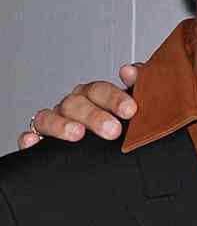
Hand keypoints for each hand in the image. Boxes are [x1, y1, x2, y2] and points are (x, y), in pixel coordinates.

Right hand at [17, 65, 139, 148]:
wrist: (101, 154)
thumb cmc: (117, 123)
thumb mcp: (132, 106)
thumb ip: (138, 84)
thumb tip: (131, 71)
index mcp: (93, 95)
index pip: (100, 90)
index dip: (114, 98)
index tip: (130, 110)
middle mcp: (72, 106)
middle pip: (76, 103)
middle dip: (94, 116)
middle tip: (113, 130)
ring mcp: (54, 121)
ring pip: (50, 117)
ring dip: (62, 124)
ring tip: (78, 134)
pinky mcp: (39, 139)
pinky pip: (29, 136)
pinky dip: (30, 137)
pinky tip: (34, 142)